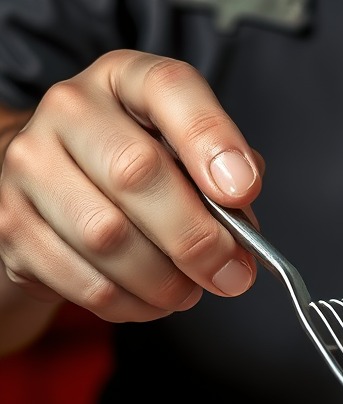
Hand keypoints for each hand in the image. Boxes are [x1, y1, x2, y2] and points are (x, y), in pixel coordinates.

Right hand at [0, 49, 261, 322]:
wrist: (50, 190)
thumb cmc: (134, 173)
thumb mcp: (184, 157)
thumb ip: (223, 182)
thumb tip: (242, 228)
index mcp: (125, 82)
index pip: (168, 89)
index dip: (210, 140)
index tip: (242, 190)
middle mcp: (69, 111)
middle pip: (136, 173)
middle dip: (196, 238)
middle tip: (231, 273)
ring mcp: (29, 166)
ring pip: (108, 238)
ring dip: (166, 281)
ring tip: (189, 289)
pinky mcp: (12, 226)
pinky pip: (87, 282)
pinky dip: (134, 304)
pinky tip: (152, 298)